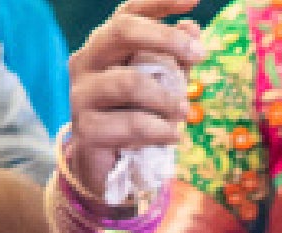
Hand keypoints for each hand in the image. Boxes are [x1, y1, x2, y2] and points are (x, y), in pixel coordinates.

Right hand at [64, 0, 201, 198]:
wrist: (106, 167)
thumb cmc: (134, 116)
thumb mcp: (160, 85)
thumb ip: (174, 60)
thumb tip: (192, 28)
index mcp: (105, 45)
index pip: (128, 12)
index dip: (159, 2)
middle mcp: (87, 61)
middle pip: (122, 31)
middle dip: (165, 39)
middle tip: (200, 55)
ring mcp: (81, 94)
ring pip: (129, 82)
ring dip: (166, 98)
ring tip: (184, 112)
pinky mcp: (84, 128)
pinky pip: (130, 123)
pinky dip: (159, 130)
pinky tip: (172, 136)